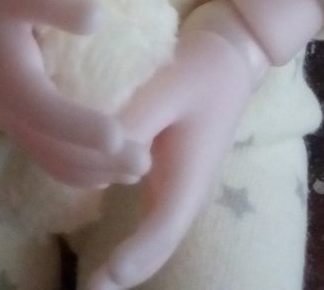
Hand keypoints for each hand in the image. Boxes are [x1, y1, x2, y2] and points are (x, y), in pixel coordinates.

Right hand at [0, 0, 147, 187]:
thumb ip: (54, 2)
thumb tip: (100, 21)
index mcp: (8, 78)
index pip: (46, 114)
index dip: (81, 130)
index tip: (118, 138)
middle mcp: (7, 109)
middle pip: (53, 151)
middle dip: (99, 162)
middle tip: (146, 163)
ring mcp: (10, 119)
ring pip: (51, 160)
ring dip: (93, 171)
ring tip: (137, 170)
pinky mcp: (17, 119)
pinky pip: (46, 154)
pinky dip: (78, 165)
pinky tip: (107, 161)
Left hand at [84, 1, 267, 289]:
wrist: (229, 57)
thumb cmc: (199, 70)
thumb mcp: (166, 88)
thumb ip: (132, 121)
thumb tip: (95, 154)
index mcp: (193, 174)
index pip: (163, 229)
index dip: (134, 257)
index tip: (103, 279)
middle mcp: (189, 191)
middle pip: (158, 245)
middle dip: (126, 271)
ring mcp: (181, 189)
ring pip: (155, 238)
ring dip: (128, 262)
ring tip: (94, 283)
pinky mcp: (169, 180)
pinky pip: (151, 222)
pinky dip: (132, 241)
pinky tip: (106, 255)